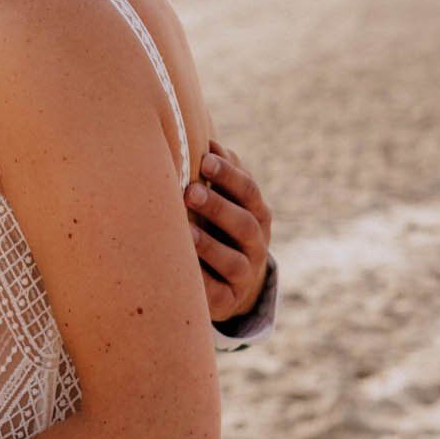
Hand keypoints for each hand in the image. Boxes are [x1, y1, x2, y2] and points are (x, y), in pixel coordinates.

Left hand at [185, 140, 272, 324]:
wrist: (233, 284)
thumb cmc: (219, 229)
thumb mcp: (225, 202)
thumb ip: (218, 174)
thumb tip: (204, 137)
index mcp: (257, 214)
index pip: (249, 191)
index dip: (230, 175)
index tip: (205, 158)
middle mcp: (256, 243)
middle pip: (244, 224)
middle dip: (219, 206)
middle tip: (191, 191)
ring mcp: (245, 274)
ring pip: (233, 260)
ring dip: (210, 245)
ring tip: (186, 232)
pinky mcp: (228, 301)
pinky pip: (217, 294)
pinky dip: (201, 283)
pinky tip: (182, 271)